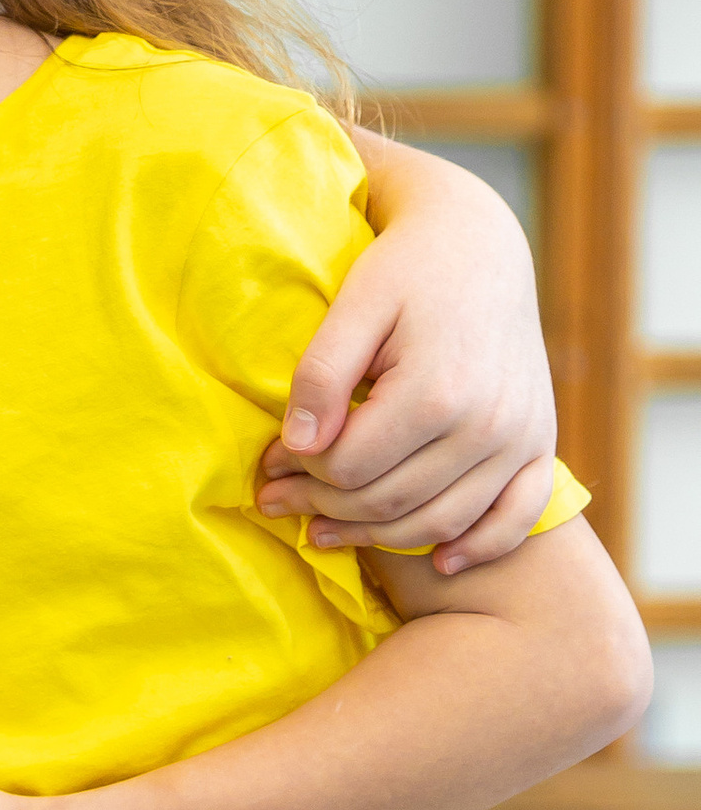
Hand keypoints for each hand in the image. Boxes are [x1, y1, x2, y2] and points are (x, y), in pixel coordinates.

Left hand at [254, 141, 557, 573]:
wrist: (482, 246)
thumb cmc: (408, 269)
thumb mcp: (354, 304)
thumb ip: (322, 375)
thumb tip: (297, 445)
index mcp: (437, 392)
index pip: (351, 466)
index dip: (301, 472)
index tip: (268, 463)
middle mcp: (487, 426)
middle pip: (390, 501)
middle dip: (323, 507)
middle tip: (275, 501)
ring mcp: (520, 438)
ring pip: (440, 520)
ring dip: (377, 537)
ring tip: (320, 530)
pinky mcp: (541, 440)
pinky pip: (516, 517)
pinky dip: (480, 546)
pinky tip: (438, 563)